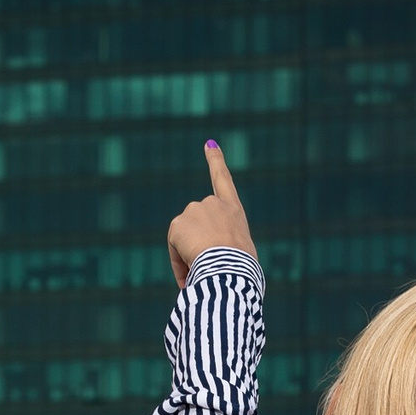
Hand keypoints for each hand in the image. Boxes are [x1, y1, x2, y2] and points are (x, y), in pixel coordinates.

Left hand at [167, 142, 255, 286]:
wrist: (229, 267)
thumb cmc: (241, 269)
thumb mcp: (241, 254)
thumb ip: (223, 247)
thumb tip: (200, 263)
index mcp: (233, 210)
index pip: (223, 180)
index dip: (215, 161)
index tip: (209, 144)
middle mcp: (212, 203)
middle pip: (197, 225)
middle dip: (197, 244)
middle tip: (207, 266)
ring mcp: (193, 211)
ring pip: (185, 237)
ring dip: (189, 254)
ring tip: (203, 268)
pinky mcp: (178, 223)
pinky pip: (174, 247)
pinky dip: (178, 262)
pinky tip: (190, 270)